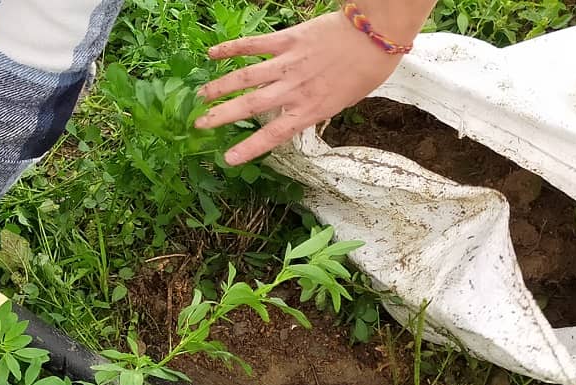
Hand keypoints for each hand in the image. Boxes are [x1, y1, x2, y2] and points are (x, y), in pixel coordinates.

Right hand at [194, 11, 414, 163]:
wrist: (375, 34)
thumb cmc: (368, 69)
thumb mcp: (346, 100)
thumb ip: (318, 107)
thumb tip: (300, 110)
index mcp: (310, 109)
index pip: (273, 134)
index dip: (249, 148)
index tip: (229, 159)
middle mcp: (294, 89)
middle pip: (250, 106)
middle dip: (221, 116)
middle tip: (200, 124)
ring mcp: (287, 64)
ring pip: (245, 78)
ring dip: (219, 87)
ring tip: (201, 95)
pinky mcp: (286, 41)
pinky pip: (253, 45)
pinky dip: (231, 49)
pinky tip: (212, 53)